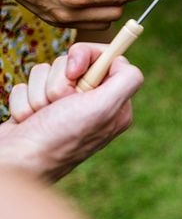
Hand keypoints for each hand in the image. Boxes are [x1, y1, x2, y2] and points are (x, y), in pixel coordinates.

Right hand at [0, 43, 142, 181]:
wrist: (18, 161)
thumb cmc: (61, 137)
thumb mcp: (105, 107)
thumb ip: (127, 80)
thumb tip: (122, 62)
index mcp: (114, 103)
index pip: (108, 59)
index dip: (87, 56)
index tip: (75, 70)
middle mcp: (91, 104)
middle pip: (72, 63)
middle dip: (59, 81)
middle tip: (60, 104)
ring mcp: (62, 106)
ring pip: (46, 72)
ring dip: (40, 92)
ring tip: (42, 116)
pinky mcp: (37, 108)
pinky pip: (26, 85)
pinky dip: (24, 101)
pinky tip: (29, 120)